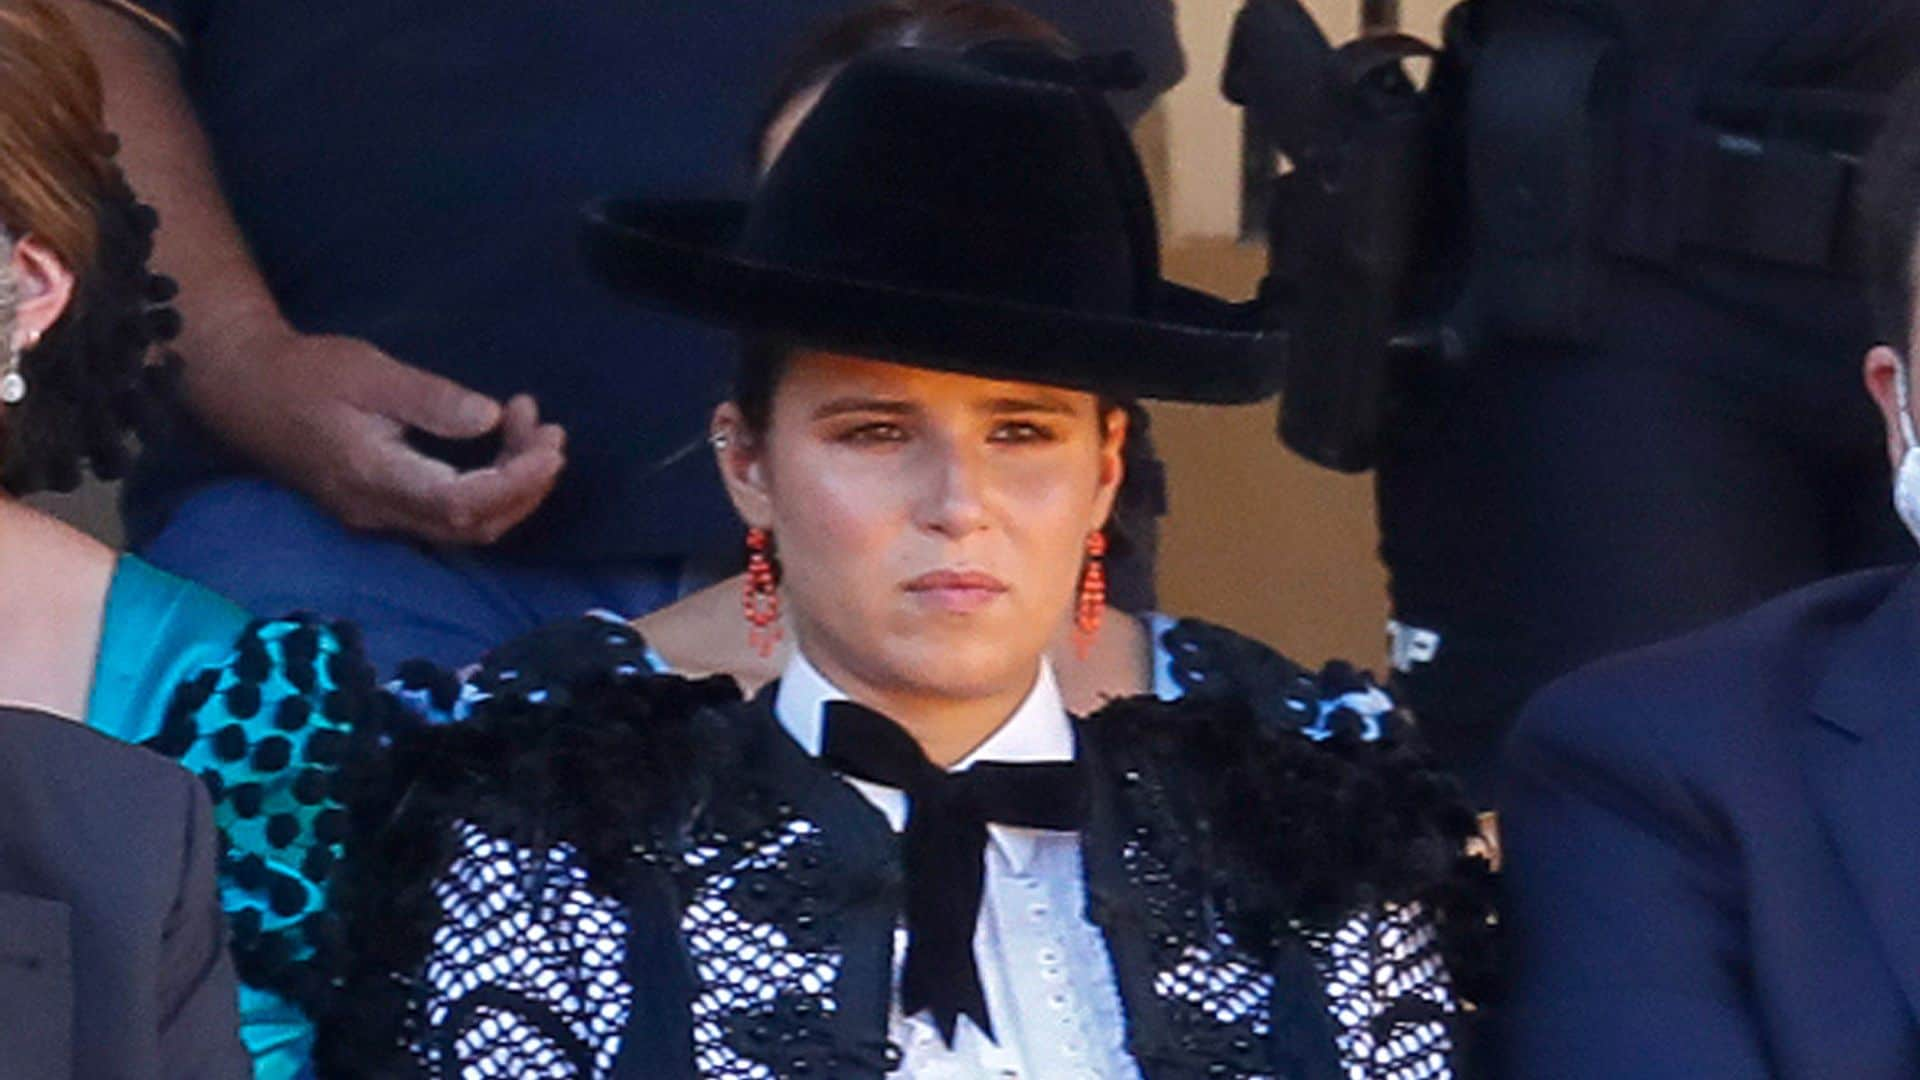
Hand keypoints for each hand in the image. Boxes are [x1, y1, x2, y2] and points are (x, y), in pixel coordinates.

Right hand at [193, 330, 565, 545]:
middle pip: (474, 525)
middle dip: (527, 484)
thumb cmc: (307, 373)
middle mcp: (379, 512)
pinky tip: (502, 447)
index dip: (517, 482)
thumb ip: (432, 400)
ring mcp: (379, 517)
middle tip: (549, 431)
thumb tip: (491, 417)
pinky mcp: (382, 509)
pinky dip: (489, 489)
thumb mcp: (371, 372)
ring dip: (513, 487)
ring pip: (466, 527)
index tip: (548, 444)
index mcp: (375, 477)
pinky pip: (450, 516)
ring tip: (535, 432)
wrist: (246, 390)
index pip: (463, 504)